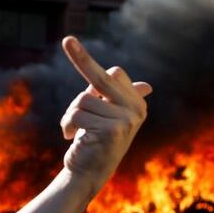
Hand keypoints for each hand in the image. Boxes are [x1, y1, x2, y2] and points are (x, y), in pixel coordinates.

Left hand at [59, 37, 151, 193]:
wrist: (90, 172)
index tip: (71, 44)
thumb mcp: (108, 115)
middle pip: (102, 78)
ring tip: (74, 130)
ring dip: (70, 115)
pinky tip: (71, 138)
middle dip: (83, 58)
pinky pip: (76, 114)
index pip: (114, 74)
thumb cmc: (97, 141)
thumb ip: (117, 96)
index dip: (91, 67)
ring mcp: (126, 121)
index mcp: (137, 103)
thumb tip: (147, 86)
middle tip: (67, 40)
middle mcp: (137, 111)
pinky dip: (67, 125)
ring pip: (82, 100)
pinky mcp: (112, 131)